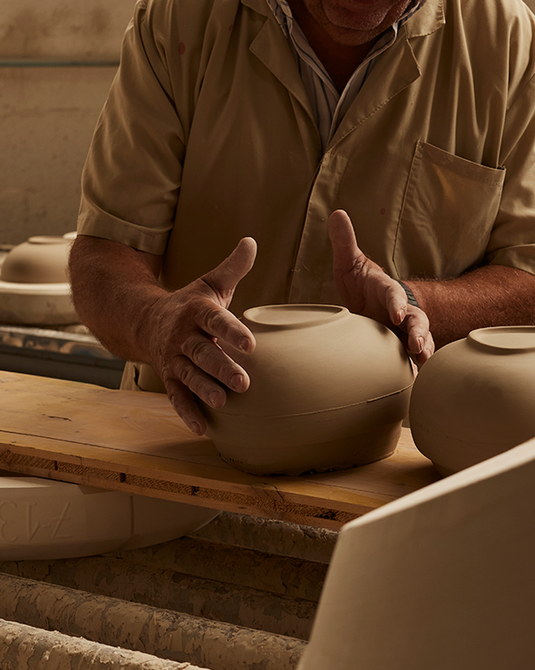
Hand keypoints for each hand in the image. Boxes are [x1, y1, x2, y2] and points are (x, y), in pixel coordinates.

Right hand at [142, 238, 257, 434]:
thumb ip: (232, 267)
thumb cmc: (191, 304)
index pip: (216, 321)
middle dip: (222, 367)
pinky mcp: (168, 377)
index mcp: (196, 311)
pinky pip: (176, 397)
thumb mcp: (210, 283)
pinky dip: (187, 412)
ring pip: (189, 376)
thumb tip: (252, 241)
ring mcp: (174, 358)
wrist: (146, 321)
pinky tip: (202, 428)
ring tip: (224, 402)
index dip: (232, 332)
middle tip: (243, 382)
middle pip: (203, 353)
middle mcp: (183, 336)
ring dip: (205, 390)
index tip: (251, 344)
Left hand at [328, 210, 433, 365]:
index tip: (397, 314)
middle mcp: (402, 314)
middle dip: (420, 333)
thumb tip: (336, 213)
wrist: (374, 309)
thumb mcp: (351, 265)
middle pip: (418, 323)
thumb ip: (345, 243)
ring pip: (422, 344)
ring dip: (423, 354)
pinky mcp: (401, 353)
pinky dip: (414, 374)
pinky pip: (411, 364)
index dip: (398, 304)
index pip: (395, 295)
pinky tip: (413, 386)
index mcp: (388, 292)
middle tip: (418, 346)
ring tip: (421, 366)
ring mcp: (404, 334)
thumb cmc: (363, 287)